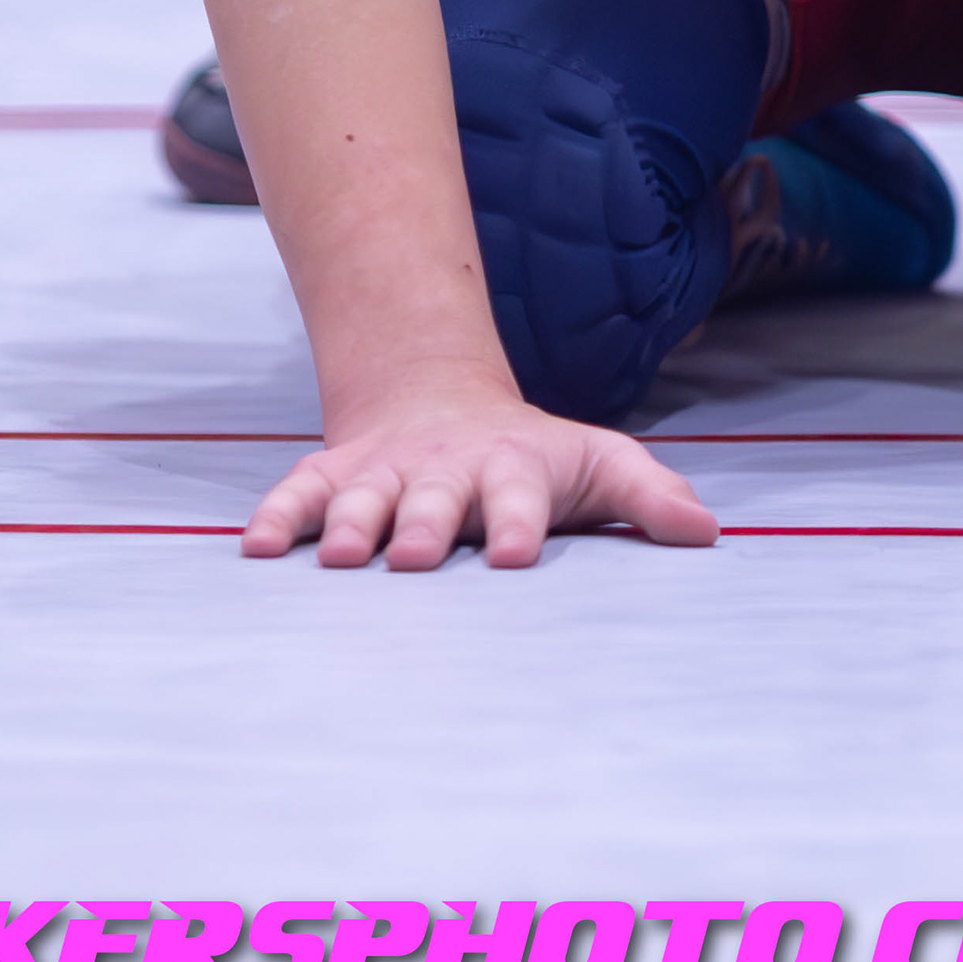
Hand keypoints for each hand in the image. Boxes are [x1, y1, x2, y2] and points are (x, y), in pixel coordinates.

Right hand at [240, 379, 719, 571]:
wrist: (442, 403)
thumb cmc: (535, 460)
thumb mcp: (600, 464)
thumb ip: (649, 495)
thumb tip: (708, 532)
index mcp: (513, 469)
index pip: (521, 496)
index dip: (519, 522)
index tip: (515, 554)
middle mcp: (445, 471)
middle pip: (435, 499)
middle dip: (426, 525)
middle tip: (419, 556)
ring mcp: (384, 474)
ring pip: (363, 497)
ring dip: (349, 523)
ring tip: (339, 558)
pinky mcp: (332, 478)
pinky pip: (297, 493)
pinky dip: (276, 516)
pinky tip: (254, 547)